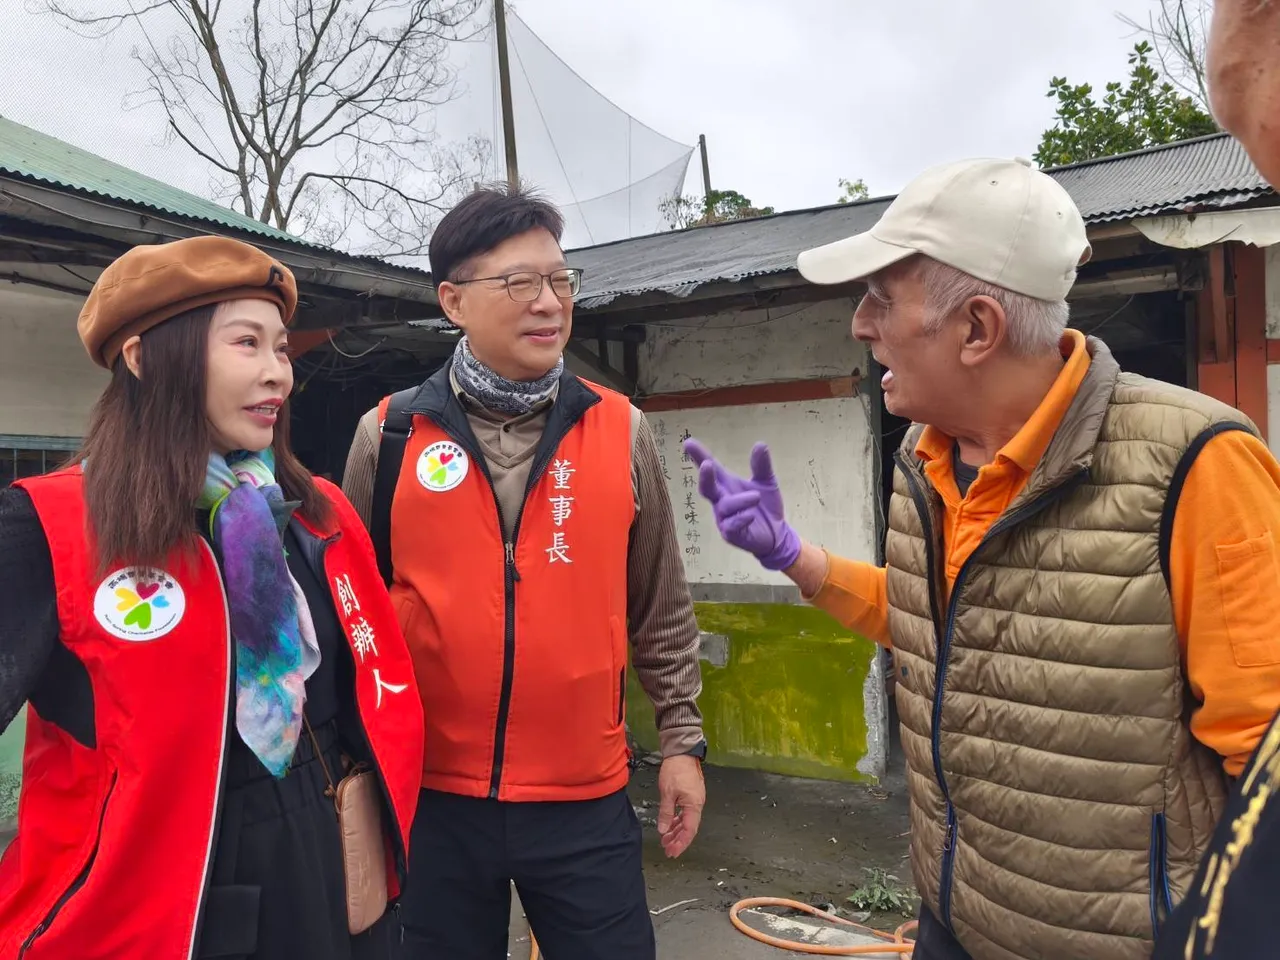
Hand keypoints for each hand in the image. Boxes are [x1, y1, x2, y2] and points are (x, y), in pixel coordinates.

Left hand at [657, 754, 704, 857]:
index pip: (689, 831)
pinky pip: (686, 813)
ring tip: (666, 839)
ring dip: (677, 831)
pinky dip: (678, 820)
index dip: (681, 843)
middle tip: (667, 849)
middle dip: (678, 840)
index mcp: (694, 805)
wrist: (682, 752)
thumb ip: (666, 813)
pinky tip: (670, 825)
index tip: (673, 852)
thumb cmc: (676, 769)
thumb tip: (664, 829)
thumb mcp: (667, 793)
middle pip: (689, 828)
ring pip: (687, 821)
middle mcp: (697, 804)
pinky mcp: (691, 795)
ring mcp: (695, 799)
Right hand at [682, 438, 801, 570]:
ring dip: (738, 501)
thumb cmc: (765, 506)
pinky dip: (741, 518)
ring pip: (724, 507)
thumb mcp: (766, 482)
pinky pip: (732, 526)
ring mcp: (724, 518)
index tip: (688, 443)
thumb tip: (760, 444)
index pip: (712, 468)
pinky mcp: (731, 534)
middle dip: (705, 477)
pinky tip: (751, 515)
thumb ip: (761, 465)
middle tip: (706, 464)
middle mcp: (721, 500)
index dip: (699, 456)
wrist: (777, 534)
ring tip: (756, 497)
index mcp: (726, 485)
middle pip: (707, 488)